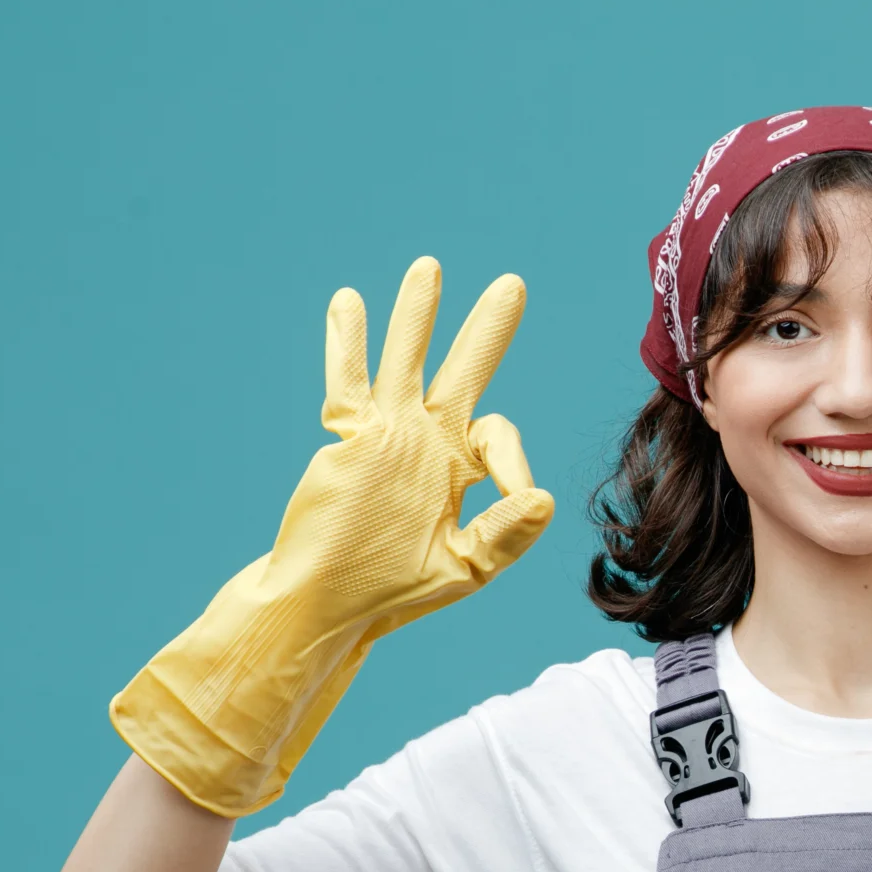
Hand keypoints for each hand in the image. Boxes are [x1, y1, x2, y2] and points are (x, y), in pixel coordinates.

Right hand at [110, 259, 553, 816]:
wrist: (327, 603)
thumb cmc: (393, 591)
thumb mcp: (466, 567)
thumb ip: (506, 535)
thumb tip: (544, 499)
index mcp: (460, 472)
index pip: (497, 435)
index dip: (513, 455)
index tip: (516, 491)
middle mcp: (427, 443)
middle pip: (462, 372)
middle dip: (486, 329)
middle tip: (512, 285)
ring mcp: (387, 434)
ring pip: (405, 360)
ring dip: (416, 315)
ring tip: (429, 269)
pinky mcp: (349, 434)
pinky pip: (350, 379)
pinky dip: (349, 341)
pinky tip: (350, 302)